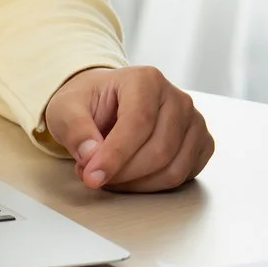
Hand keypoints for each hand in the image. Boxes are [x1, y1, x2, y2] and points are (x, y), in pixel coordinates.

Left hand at [41, 66, 214, 192]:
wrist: (108, 103)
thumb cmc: (91, 103)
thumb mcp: (66, 109)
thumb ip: (75, 130)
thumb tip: (90, 155)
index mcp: (146, 80)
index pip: (138, 123)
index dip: (115, 156)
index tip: (92, 177)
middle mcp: (177, 98)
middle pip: (159, 151)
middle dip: (123, 174)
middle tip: (94, 176)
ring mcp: (193, 121)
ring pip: (173, 169)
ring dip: (137, 184)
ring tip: (111, 174)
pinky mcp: (201, 143)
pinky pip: (184, 176)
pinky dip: (154, 186)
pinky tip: (133, 176)